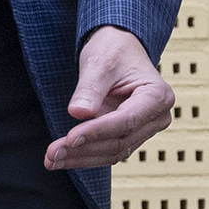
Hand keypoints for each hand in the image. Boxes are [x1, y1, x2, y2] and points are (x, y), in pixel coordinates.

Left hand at [46, 25, 175, 170]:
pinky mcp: (131, 135)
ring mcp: (146, 128)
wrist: (118, 48)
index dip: (97, 132)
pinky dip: (85, 155)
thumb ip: (90, 88)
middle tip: (51, 154)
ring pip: (114, 152)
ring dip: (81, 158)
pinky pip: (109, 150)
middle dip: (84, 149)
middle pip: (120, 141)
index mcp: (157, 96)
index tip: (69, 138)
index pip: (126, 121)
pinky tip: (61, 158)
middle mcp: (157, 116)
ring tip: (51, 160)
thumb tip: (78, 113)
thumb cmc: (113, 50)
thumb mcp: (99, 62)